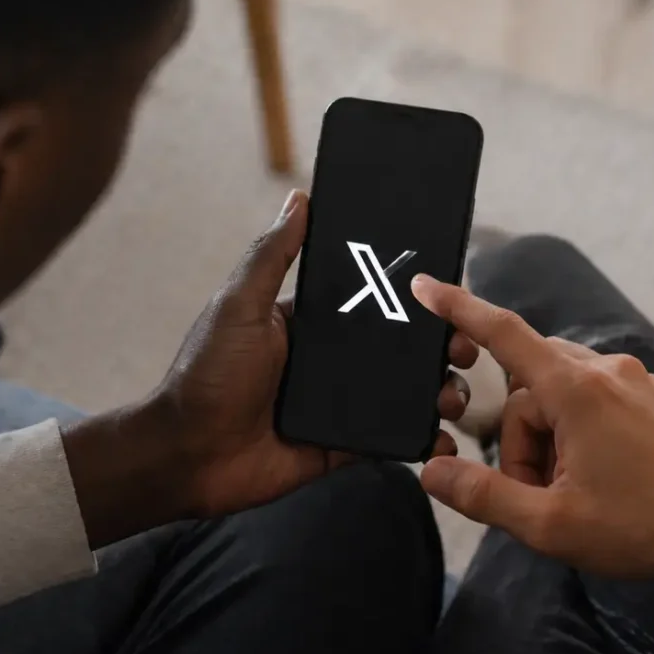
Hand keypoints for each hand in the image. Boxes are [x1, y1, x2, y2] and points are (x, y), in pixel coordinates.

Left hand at [63, 193, 477, 546]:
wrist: (189, 455)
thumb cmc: (207, 375)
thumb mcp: (239, 305)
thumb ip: (272, 255)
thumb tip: (300, 198)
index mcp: (310, 324)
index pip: (372, 303)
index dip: (411, 300)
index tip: (447, 294)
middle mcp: (329, 362)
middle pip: (400, 349)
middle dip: (439, 347)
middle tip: (464, 349)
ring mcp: (338, 406)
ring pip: (404, 394)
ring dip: (438, 392)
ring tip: (454, 395)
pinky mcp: (342, 447)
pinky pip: (390, 440)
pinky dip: (421, 440)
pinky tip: (443, 440)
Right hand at [410, 275, 653, 577]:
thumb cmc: (640, 529)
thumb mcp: (548, 524)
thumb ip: (483, 495)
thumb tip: (432, 471)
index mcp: (577, 391)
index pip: (503, 333)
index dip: (459, 308)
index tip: (426, 286)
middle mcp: (606, 371)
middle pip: (528, 386)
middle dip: (519, 438)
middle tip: (536, 493)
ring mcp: (635, 381)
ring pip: (560, 395)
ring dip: (549, 441)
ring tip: (571, 495)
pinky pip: (595, 400)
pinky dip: (578, 436)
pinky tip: (598, 480)